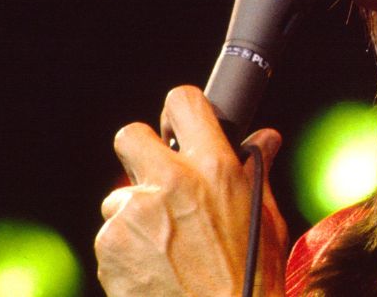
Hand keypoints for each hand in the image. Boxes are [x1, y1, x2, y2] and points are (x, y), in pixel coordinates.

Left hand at [95, 86, 288, 296]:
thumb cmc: (253, 275)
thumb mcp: (266, 217)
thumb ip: (257, 171)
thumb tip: (265, 138)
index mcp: (214, 168)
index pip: (184, 102)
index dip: (180, 111)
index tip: (180, 127)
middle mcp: (170, 182)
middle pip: (129, 136)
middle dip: (141, 153)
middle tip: (159, 178)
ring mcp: (134, 214)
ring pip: (119, 196)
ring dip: (136, 215)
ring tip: (166, 247)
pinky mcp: (110, 246)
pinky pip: (111, 235)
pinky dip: (127, 249)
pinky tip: (154, 269)